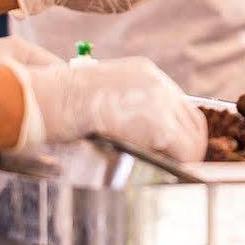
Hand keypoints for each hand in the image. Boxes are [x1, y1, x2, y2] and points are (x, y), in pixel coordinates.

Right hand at [11, 55, 206, 162]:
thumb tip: (137, 136)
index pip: (177, 104)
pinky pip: (185, 149)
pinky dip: (178, 163)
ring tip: (168, 172)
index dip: (176, 130)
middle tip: (174, 166)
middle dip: (185, 145)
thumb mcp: (99, 96)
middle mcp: (157, 82)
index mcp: (144, 72)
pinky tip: (162, 171)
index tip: (170, 149)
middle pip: (191, 119)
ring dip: (183, 157)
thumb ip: (123, 109)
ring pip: (192, 135)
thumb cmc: (62, 102)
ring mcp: (161, 100)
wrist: (51, 99)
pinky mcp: (159, 122)